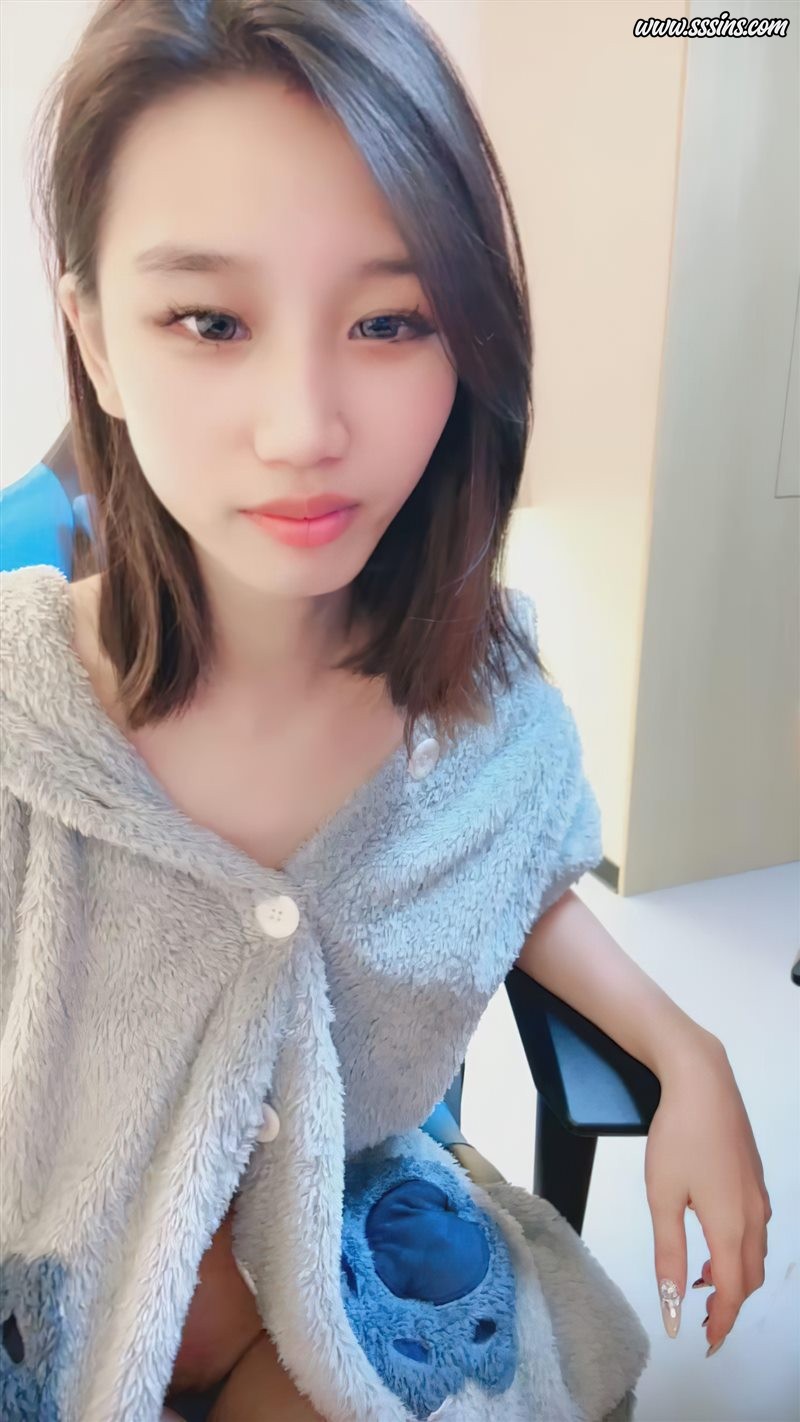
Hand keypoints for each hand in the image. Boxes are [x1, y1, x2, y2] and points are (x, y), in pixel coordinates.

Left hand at [643, 1034, 771, 1354]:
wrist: (702, 1081)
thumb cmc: (677, 1137)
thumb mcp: (662, 1198)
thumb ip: (669, 1256)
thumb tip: (672, 1309)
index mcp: (730, 1226)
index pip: (731, 1292)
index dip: (720, 1323)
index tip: (705, 1344)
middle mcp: (754, 1216)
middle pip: (749, 1278)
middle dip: (728, 1304)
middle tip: (701, 1319)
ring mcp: (758, 1195)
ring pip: (755, 1253)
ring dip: (733, 1276)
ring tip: (698, 1280)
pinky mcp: (754, 1177)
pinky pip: (754, 1229)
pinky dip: (738, 1249)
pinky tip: (712, 1237)